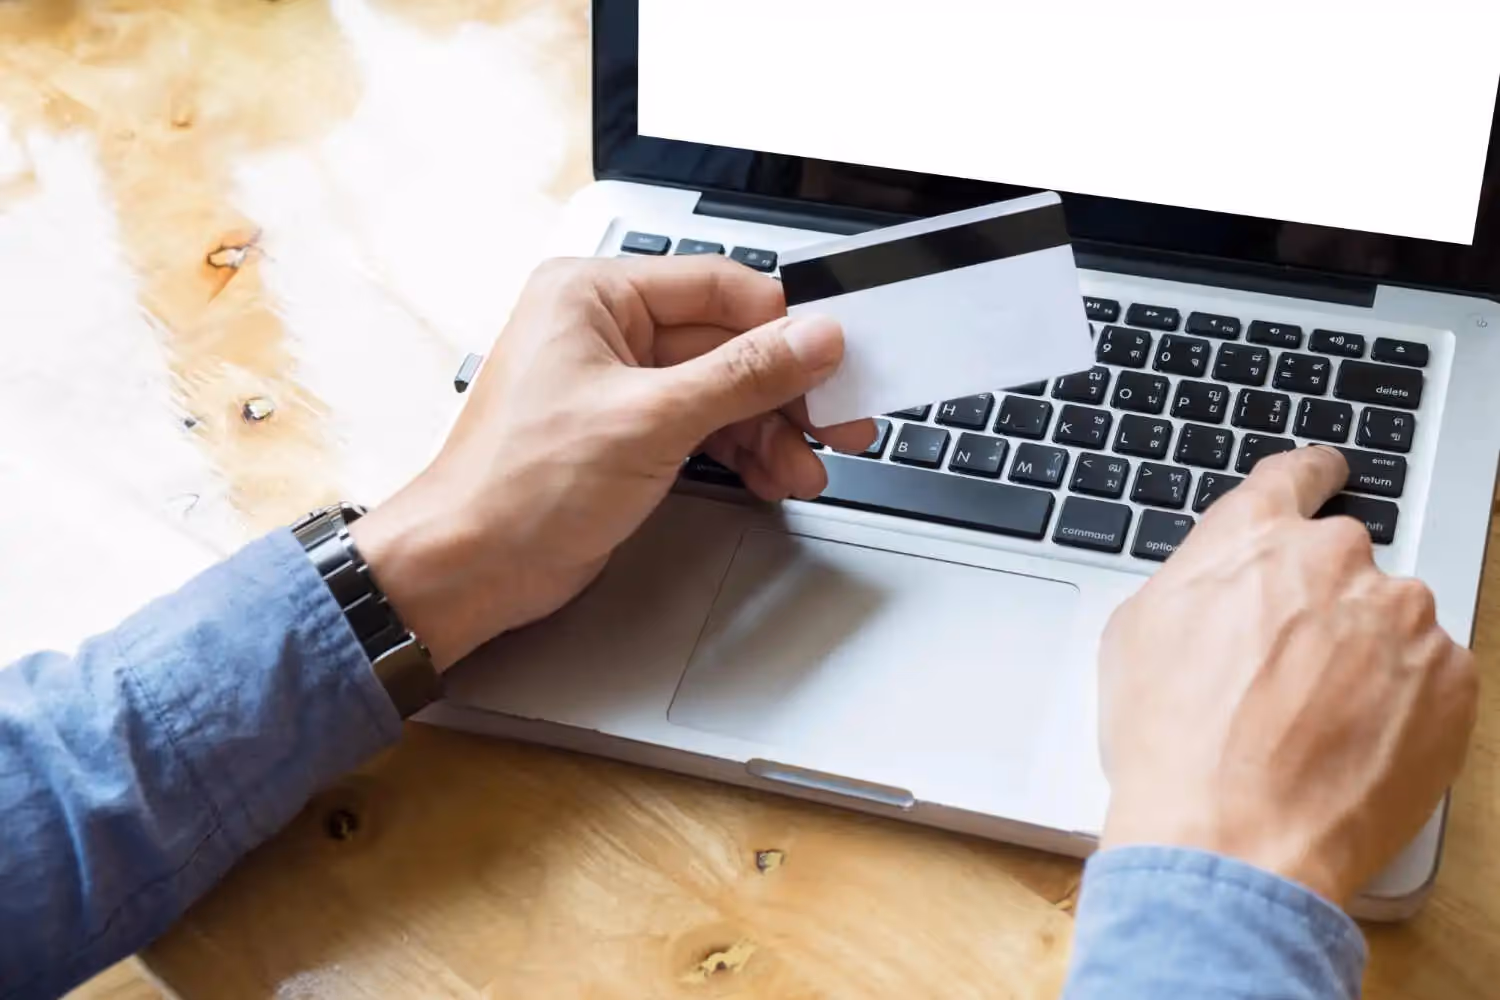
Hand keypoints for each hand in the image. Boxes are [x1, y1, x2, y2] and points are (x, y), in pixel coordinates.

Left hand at [350, 256, 874, 669]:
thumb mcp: (651, 419)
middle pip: (727, 343)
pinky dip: (741, 452)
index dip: (782, 325)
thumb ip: (744, 375)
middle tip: (835, 420)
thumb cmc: (516, 486)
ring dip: (769, 431)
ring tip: (803, 465)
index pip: (718, 286)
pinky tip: (772, 476)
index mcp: (592, 295)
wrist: (471, 568)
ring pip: (722, 392)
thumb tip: (812, 339)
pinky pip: (703, 427)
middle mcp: (604, 330)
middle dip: (783, 391)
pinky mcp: (627, 434)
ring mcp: (618, 386)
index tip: (832, 360)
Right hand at [1098, 446, 1477, 905]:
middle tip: (1284, 667)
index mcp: (1254, 536)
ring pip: (1390, 621)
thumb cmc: (1170, 742)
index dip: (1312, 476)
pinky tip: (1353, 744)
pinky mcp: (1452, 680)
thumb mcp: (1134, 634)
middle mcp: (1336, 559)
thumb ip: (1194, 580)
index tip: (1326, 478)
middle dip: (1321, 601)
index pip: (1298, 474)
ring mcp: (1402, 618)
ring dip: (1363, 654)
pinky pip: (1432, 676)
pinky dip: (1401, 703)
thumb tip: (1216, 584)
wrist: (1230, 837)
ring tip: (1316, 723)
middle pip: (1342, 560)